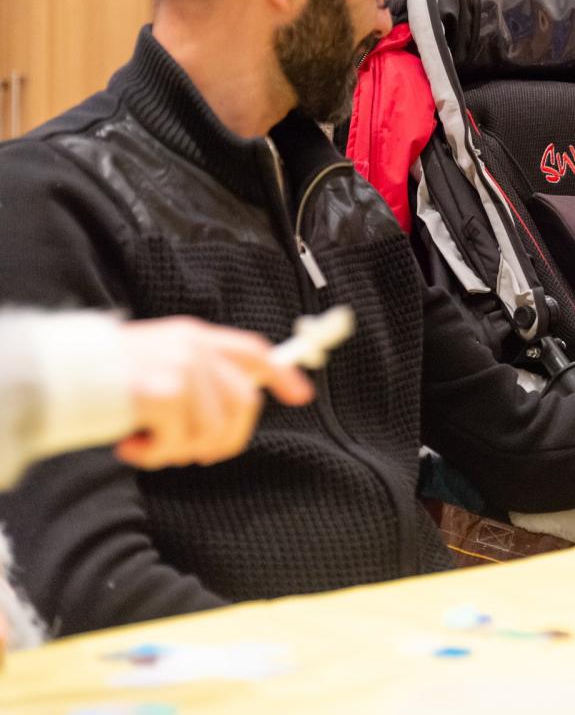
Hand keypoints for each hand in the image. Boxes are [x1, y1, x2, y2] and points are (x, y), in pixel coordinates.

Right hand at [114, 318, 314, 469]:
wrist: (55, 378)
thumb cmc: (104, 380)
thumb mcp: (159, 364)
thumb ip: (197, 376)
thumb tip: (238, 405)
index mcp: (194, 336)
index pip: (252, 351)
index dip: (282, 373)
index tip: (302, 395)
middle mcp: (194, 348)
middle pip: (244, 402)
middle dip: (226, 439)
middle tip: (191, 454)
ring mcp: (181, 368)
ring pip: (212, 430)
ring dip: (181, 451)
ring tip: (149, 446)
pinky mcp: (163, 392)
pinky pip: (179, 441)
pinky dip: (155, 455)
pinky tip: (130, 446)